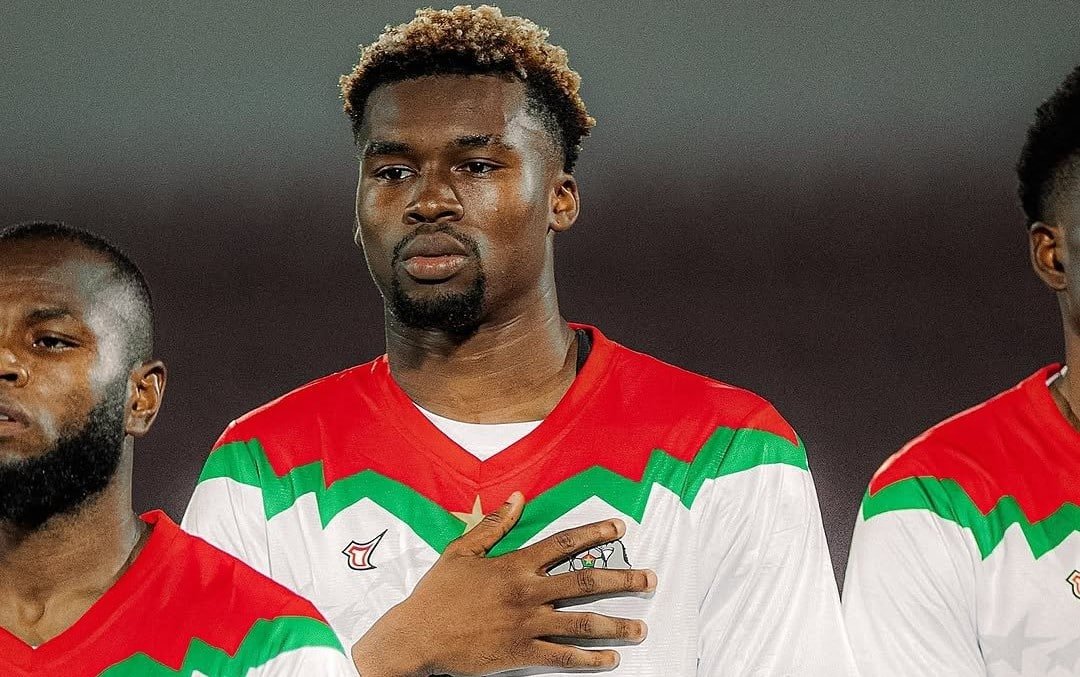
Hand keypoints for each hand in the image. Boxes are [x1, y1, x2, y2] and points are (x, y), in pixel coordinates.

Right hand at [351, 492, 655, 675]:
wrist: (417, 635)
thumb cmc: (438, 592)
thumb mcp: (462, 551)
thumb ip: (494, 525)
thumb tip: (518, 499)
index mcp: (515, 563)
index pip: (564, 543)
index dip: (595, 532)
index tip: (619, 527)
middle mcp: (527, 591)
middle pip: (585, 583)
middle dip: (623, 580)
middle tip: (650, 580)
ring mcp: (526, 624)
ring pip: (581, 623)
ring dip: (616, 624)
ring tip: (641, 628)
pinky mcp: (520, 652)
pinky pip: (562, 656)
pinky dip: (589, 658)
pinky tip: (611, 659)